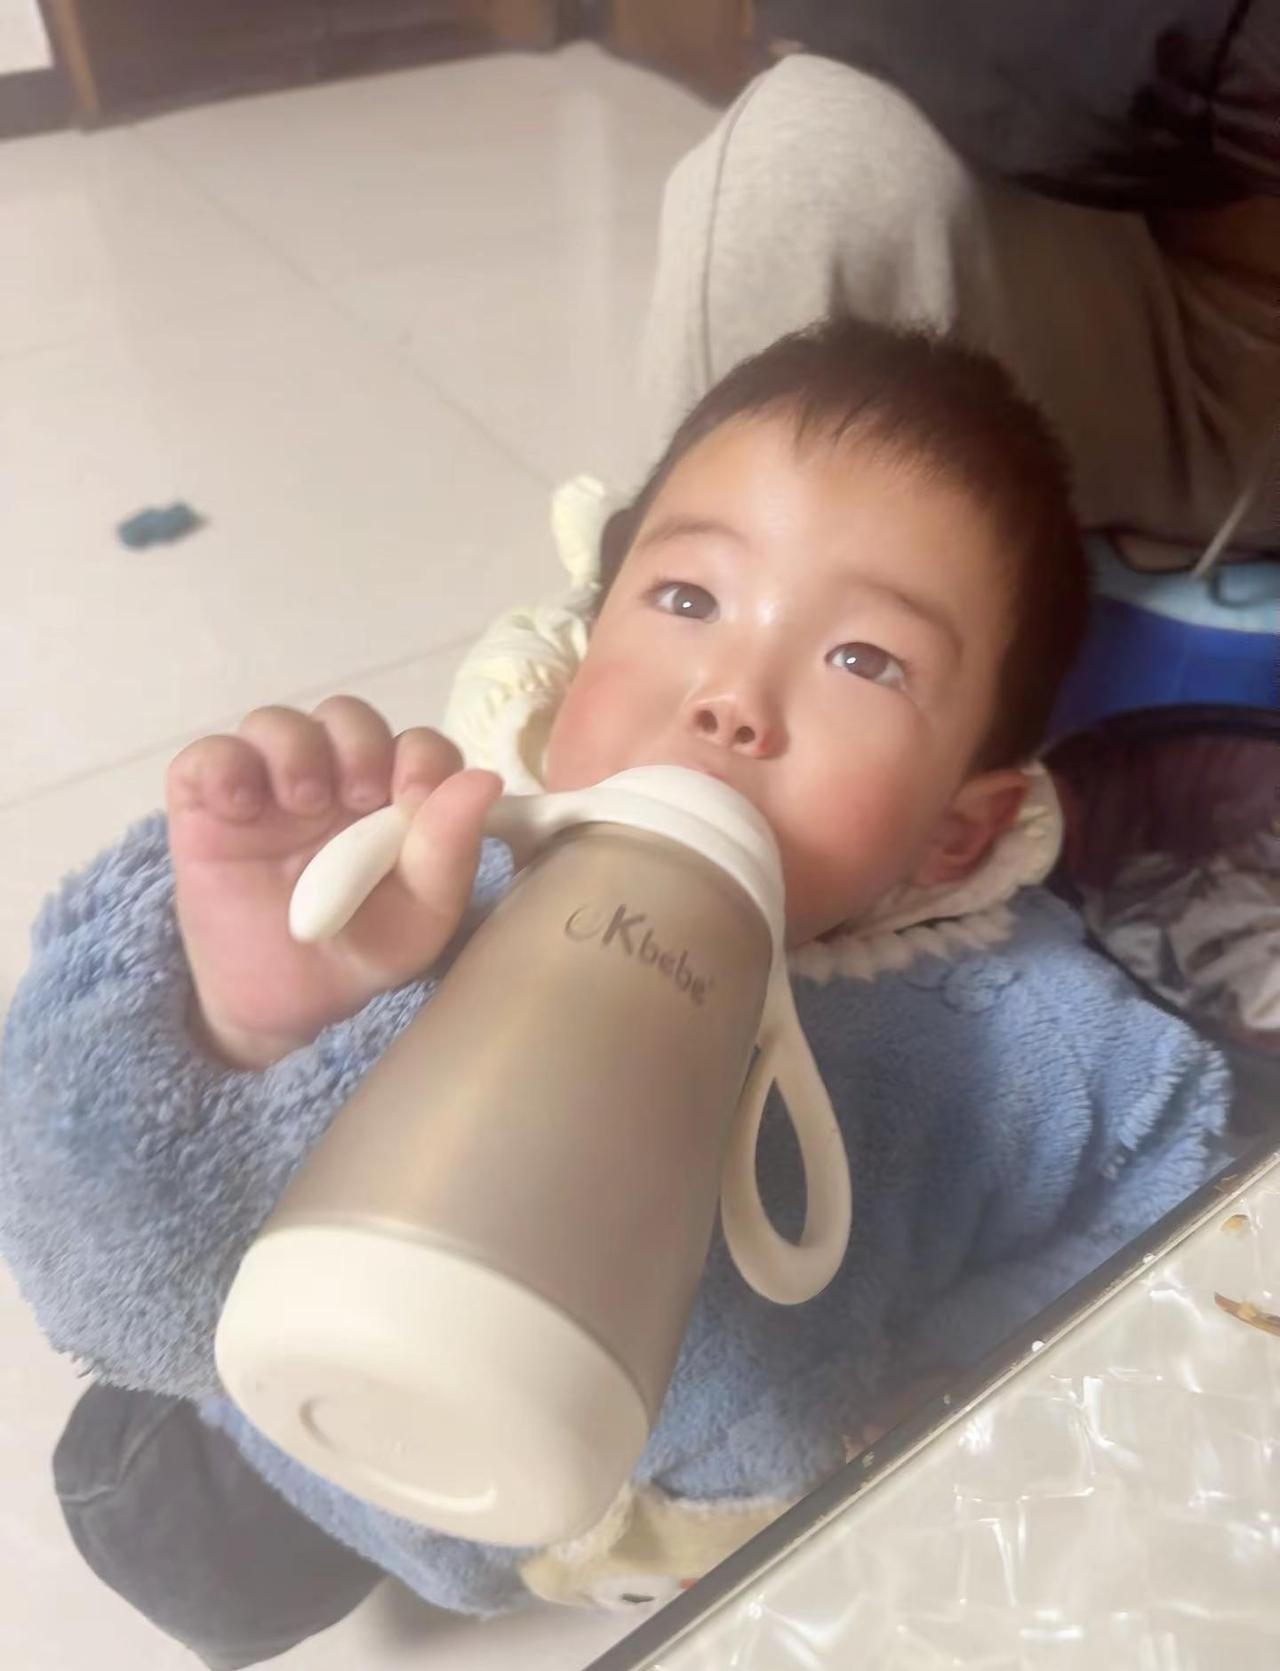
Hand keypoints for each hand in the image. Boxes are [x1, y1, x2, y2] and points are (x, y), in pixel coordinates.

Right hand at [167, 697, 501, 1069]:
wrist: (283, 1002)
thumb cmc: (360, 951)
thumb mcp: (418, 919)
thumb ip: (448, 853)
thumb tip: (485, 780)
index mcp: (395, 798)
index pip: (416, 747)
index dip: (421, 758)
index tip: (413, 797)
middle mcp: (334, 777)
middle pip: (347, 718)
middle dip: (358, 743)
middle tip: (358, 794)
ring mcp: (269, 784)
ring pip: (276, 723)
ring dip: (294, 748)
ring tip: (300, 802)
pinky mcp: (207, 802)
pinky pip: (207, 758)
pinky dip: (223, 767)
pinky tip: (239, 808)